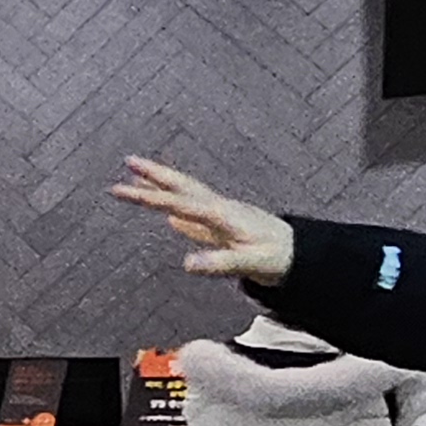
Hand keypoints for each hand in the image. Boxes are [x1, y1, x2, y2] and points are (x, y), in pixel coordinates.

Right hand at [113, 158, 293, 281]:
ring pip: (186, 196)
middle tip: (128, 160)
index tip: (121, 189)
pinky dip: (177, 209)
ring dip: (162, 186)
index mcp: (222, 215)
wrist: (303, 255)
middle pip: (181, 187)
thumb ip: (219, 263)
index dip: (149, 197)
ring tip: (138, 177)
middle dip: (154, 174)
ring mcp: (221, 217)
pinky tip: (167, 215)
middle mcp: (219, 209)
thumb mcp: (251, 263)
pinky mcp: (223, 229)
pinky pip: (194, 215)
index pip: (178, 203)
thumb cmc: (279, 258)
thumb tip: (186, 265)